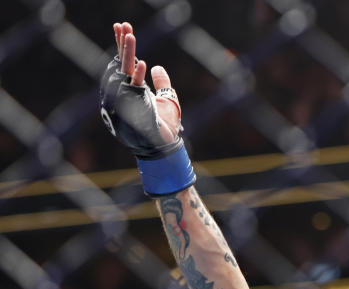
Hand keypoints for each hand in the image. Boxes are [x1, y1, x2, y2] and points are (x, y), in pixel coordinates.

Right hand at [112, 22, 180, 143]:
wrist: (166, 145)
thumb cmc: (165, 125)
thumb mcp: (167, 100)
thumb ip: (163, 83)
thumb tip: (158, 68)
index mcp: (133, 88)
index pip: (125, 63)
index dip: (123, 46)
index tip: (123, 27)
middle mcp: (127, 92)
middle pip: (122, 64)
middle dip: (123, 45)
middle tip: (124, 25)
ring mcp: (128, 100)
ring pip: (125, 72)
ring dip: (128, 53)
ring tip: (130, 35)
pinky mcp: (134, 109)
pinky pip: (133, 90)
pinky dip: (137, 76)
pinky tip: (142, 63)